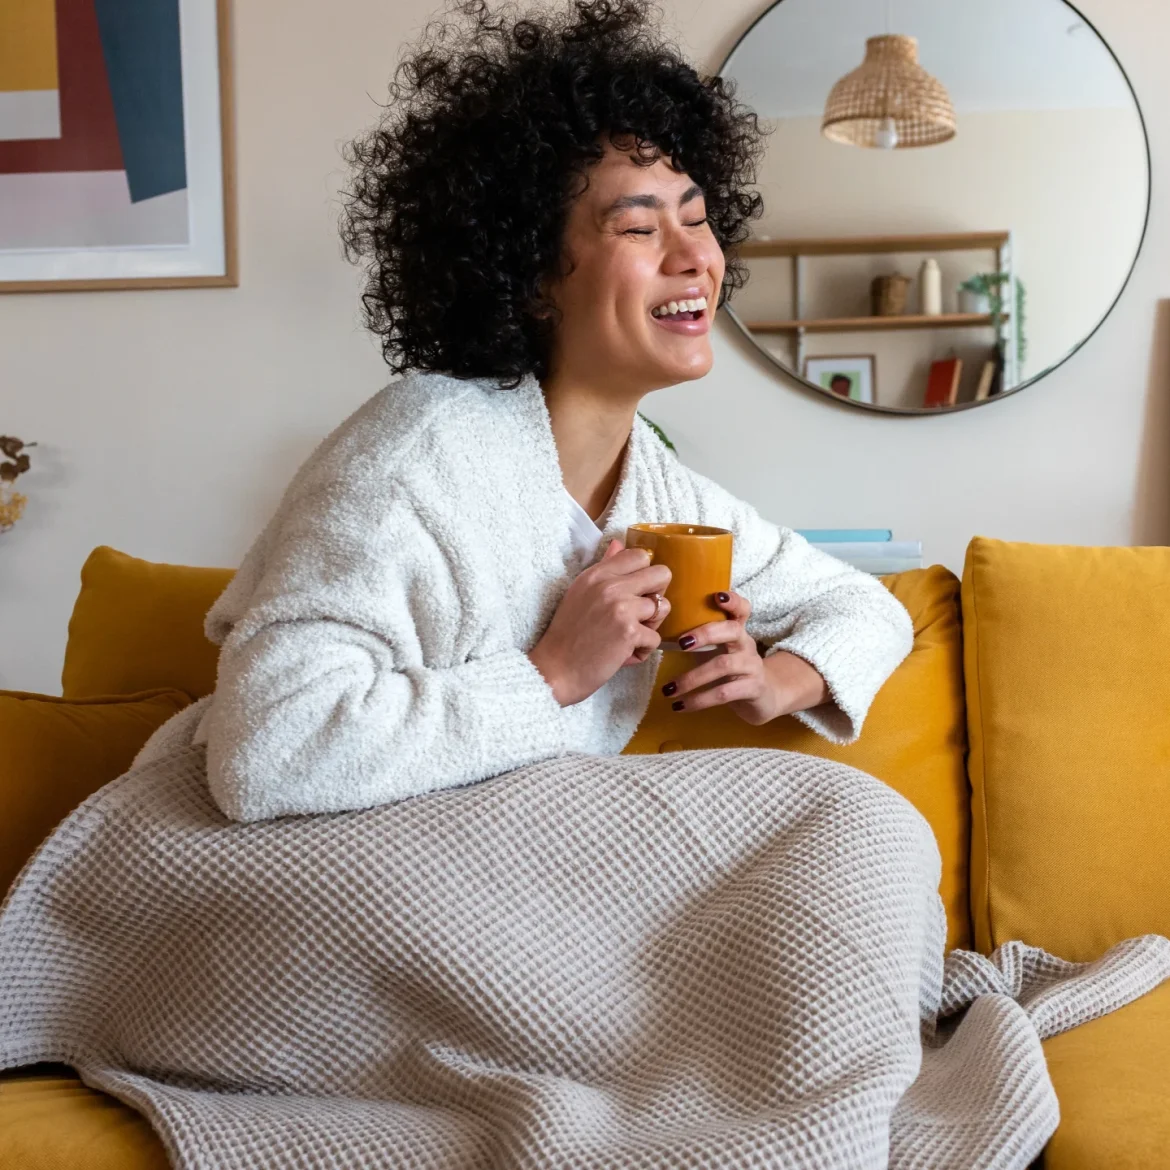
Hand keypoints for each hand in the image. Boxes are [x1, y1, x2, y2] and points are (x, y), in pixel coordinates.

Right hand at [527, 539, 671, 706]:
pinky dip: (642, 650)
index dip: (645, 575)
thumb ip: (604, 567)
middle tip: (640, 614)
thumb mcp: (580, 593)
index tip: (635, 592)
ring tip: (628, 637)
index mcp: (597, 574)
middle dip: (657, 595)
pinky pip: (656, 638)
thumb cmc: (567, 636)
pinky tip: (621, 654)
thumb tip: (619, 543)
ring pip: (663, 608)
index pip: (639, 555)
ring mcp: (621, 607)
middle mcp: (609, 585)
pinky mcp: (629, 632)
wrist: (554, 670)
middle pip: (662, 574)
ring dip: (651, 626)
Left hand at [660, 590, 827, 726]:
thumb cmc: (732, 670)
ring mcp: (752, 667)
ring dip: (692, 678)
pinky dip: (699, 700)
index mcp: (737, 631)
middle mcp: (746, 645)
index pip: (742, 609)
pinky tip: (680, 706)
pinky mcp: (753, 689)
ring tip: (668, 689)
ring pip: (723, 666)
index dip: (733, 600)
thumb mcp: (719, 650)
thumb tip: (658, 635)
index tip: (717, 595)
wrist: (765, 697)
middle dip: (705, 634)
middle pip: (732, 631)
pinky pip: (724, 693)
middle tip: (680, 644)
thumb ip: (698, 640)